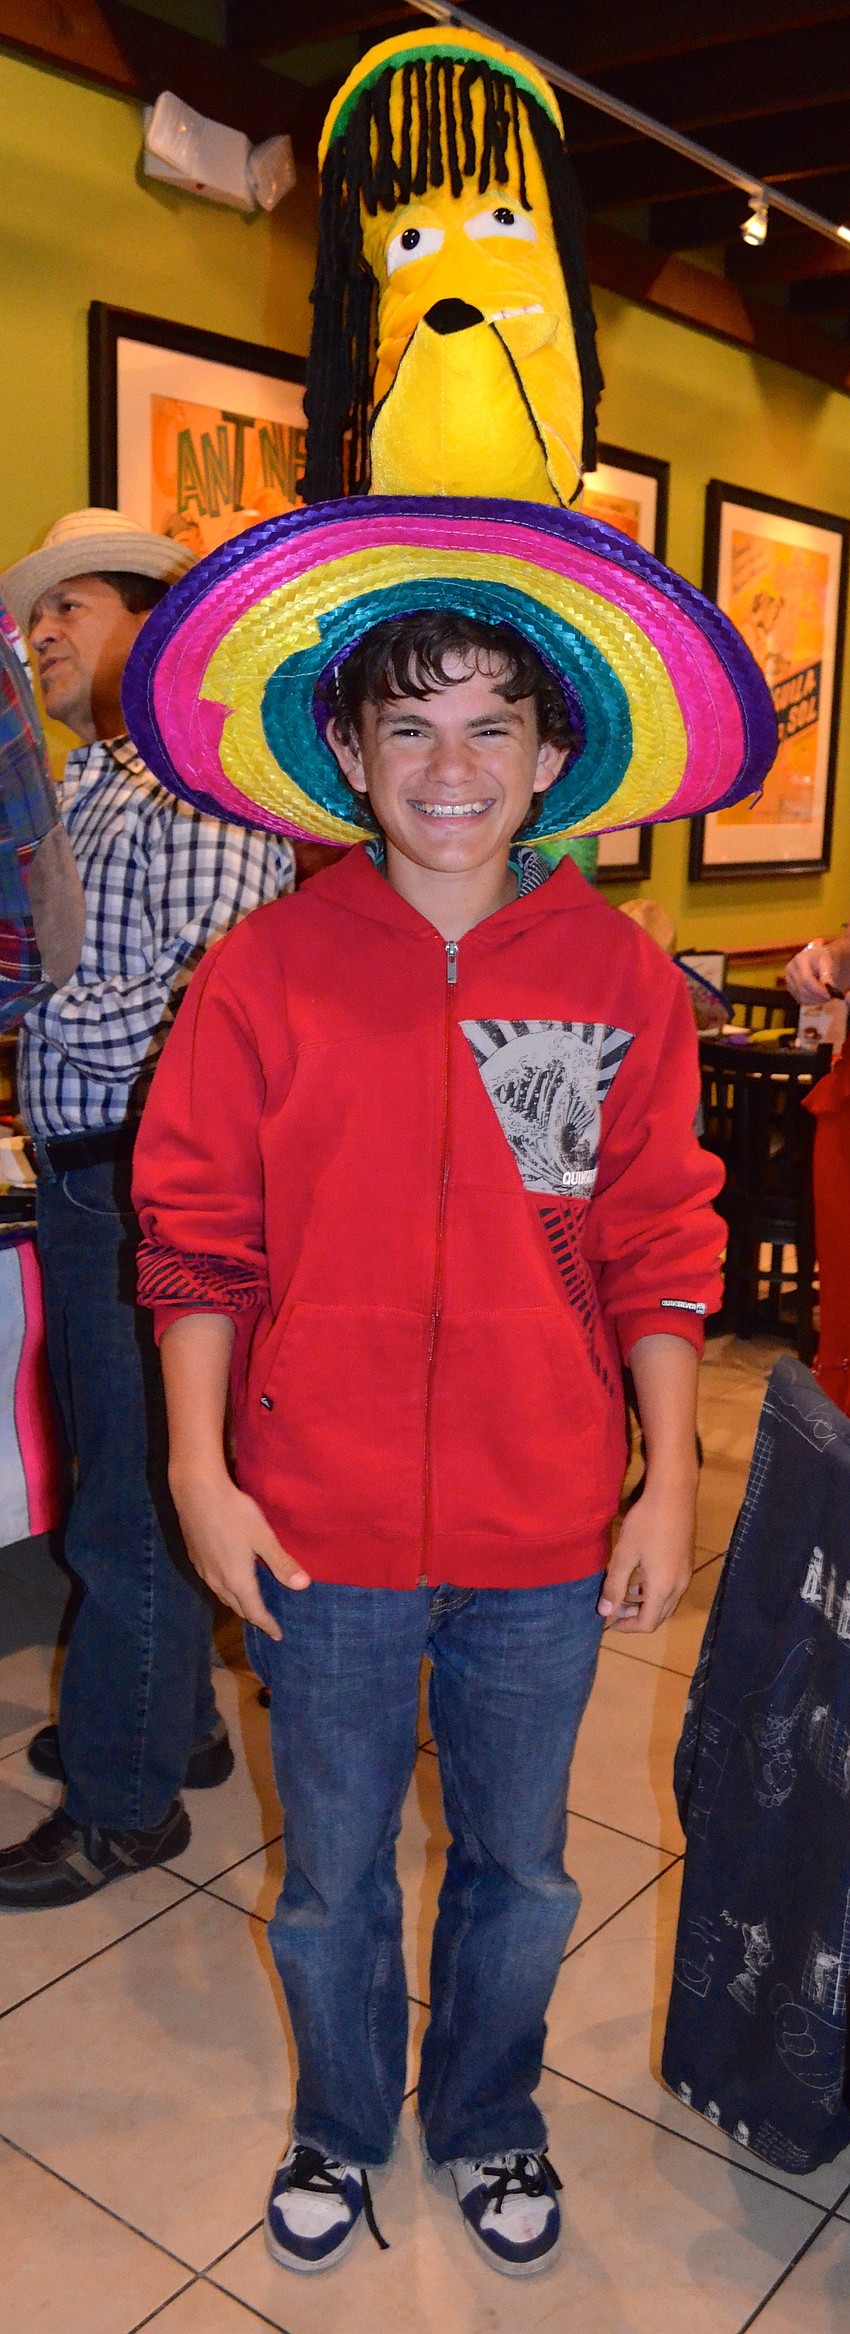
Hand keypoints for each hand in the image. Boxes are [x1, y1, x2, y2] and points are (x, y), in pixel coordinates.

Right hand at [170, 1467, 309, 1637]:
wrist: (196, 1493)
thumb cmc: (235, 1513)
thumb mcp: (264, 1537)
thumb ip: (282, 1563)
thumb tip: (303, 1586)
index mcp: (237, 1580)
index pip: (254, 1612)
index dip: (267, 1624)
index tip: (277, 1635)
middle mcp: (217, 1581)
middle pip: (237, 1606)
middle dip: (253, 1615)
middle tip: (266, 1621)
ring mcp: (203, 1570)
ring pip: (223, 1595)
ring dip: (238, 1603)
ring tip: (249, 1603)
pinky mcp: (194, 1557)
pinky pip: (213, 1583)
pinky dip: (225, 1589)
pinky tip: (228, 1578)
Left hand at [598, 1481, 694, 1632]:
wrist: (674, 1495)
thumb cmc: (646, 1524)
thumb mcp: (624, 1555)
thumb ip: (614, 1586)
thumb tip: (604, 1613)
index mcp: (663, 1588)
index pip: (647, 1623)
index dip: (627, 1627)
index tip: (608, 1622)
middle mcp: (679, 1586)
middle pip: (659, 1616)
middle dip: (635, 1618)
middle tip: (613, 1609)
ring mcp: (686, 1574)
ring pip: (666, 1603)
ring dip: (645, 1605)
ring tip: (623, 1594)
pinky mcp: (686, 1563)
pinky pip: (671, 1589)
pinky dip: (655, 1593)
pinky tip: (640, 1578)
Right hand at [784, 940, 837, 1003]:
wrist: (816, 958)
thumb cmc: (823, 959)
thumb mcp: (828, 962)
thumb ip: (828, 975)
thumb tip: (828, 987)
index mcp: (800, 959)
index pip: (806, 979)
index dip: (817, 989)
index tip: (829, 994)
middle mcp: (791, 969)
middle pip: (802, 989)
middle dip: (817, 996)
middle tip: (830, 998)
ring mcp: (788, 979)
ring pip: (800, 996)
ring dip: (815, 1000)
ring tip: (826, 997)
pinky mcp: (789, 987)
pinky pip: (799, 999)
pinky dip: (811, 1001)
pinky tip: (819, 997)